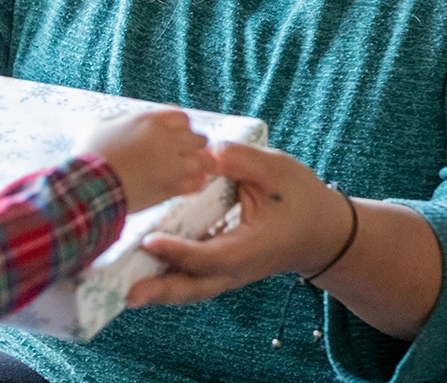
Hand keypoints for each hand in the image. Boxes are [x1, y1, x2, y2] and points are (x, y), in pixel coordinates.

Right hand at [76, 109, 216, 212]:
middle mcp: (166, 140)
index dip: (181, 126)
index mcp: (151, 121)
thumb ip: (120, 119)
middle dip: (193, 144)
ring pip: (202, 161)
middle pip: (197, 138)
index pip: (181, 117)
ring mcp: (171, 165)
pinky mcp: (169, 188)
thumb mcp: (100, 125)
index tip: (177, 133)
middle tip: (187, 152)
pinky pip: (195, 184)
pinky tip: (192, 183)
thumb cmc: (90, 154)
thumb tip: (123, 121)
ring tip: (194, 168)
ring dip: (199, 164)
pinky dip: (196, 183)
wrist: (90, 186)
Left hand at [127, 142, 353, 306]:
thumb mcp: (277, 170)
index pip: (211, 256)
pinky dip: (170, 279)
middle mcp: (238, 268)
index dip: (180, 251)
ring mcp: (230, 273)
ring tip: (127, 293)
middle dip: (162, 290)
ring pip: (192, 289)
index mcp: (252, 246)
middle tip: (129, 294)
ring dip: (160, 291)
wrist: (319, 230)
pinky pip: (193, 279)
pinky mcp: (222, 269)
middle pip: (196, 287)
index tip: (150, 240)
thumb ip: (242, 161)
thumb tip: (207, 152)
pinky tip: (143, 273)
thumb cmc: (299, 198)